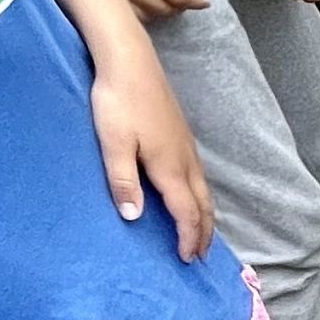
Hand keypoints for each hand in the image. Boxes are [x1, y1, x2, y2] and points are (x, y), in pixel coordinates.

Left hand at [90, 59, 215, 257]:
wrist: (130, 60)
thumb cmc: (118, 102)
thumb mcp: (113, 144)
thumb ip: (122, 182)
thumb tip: (133, 217)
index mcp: (170, 166)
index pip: (187, 212)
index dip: (189, 238)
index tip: (188, 259)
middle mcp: (185, 160)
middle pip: (204, 204)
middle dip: (205, 232)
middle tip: (201, 255)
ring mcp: (186, 146)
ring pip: (204, 190)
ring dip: (206, 215)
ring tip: (201, 231)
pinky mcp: (181, 135)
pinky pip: (199, 176)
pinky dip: (200, 196)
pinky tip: (190, 195)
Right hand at [97, 0, 208, 24]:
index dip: (194, 1)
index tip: (205, 3)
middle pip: (162, 8)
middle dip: (179, 7)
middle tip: (187, 2)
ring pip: (143, 16)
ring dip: (160, 13)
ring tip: (168, 6)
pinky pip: (123, 13)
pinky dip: (139, 15)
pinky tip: (143, 7)